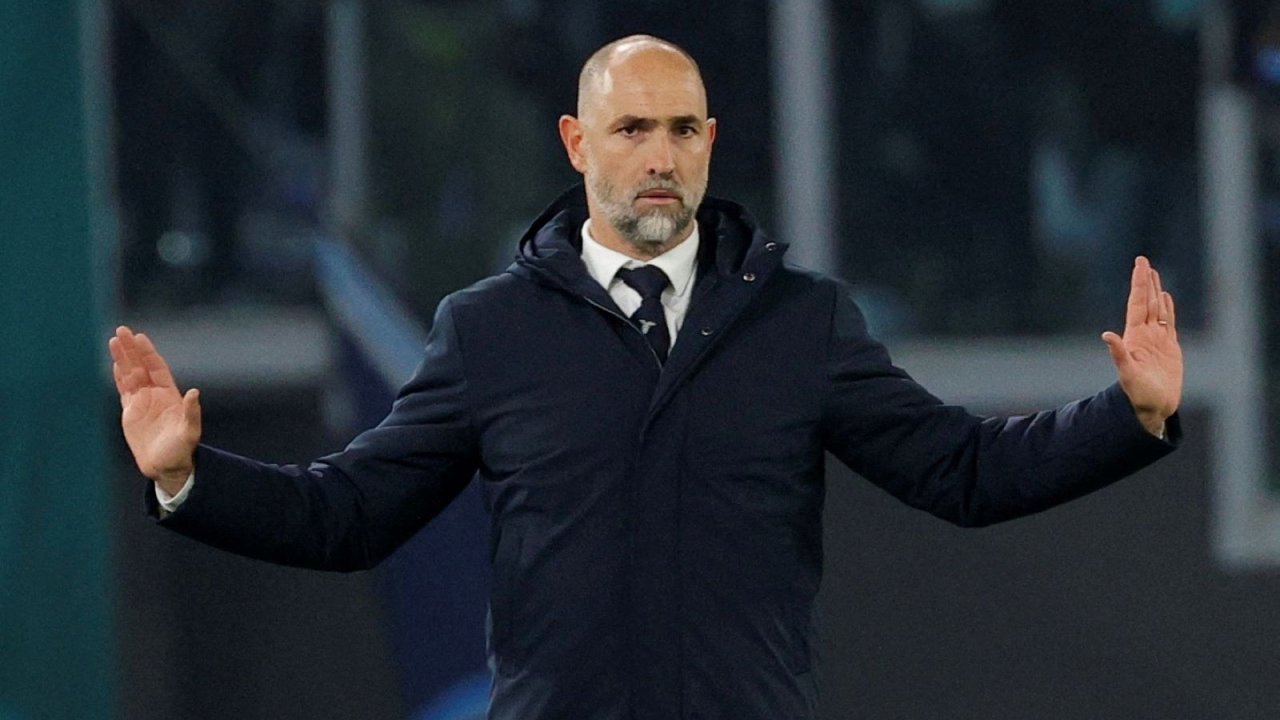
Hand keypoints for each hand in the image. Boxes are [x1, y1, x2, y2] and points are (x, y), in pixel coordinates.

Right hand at [109, 326, 201, 494]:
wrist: (166, 467)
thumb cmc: (181, 450)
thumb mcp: (190, 431)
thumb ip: (191, 412)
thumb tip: (194, 392)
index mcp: (169, 395)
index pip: (156, 368)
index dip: (148, 353)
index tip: (140, 337)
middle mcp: (155, 395)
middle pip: (140, 366)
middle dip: (131, 349)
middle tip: (121, 330)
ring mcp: (142, 402)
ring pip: (129, 374)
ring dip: (122, 358)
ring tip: (113, 340)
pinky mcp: (130, 412)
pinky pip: (123, 390)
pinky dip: (118, 376)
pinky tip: (114, 363)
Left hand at [1101, 257, 1182, 436]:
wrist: (1152, 408)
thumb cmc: (1138, 394)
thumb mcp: (1127, 373)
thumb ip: (1118, 354)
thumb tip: (1107, 335)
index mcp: (1135, 337)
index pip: (1137, 303)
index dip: (1139, 284)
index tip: (1140, 265)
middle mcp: (1145, 335)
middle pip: (1146, 302)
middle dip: (1146, 282)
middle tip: (1144, 261)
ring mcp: (1157, 340)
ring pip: (1157, 309)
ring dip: (1156, 292)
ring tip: (1154, 274)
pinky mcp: (1170, 348)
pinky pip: (1168, 323)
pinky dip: (1168, 309)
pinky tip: (1166, 298)